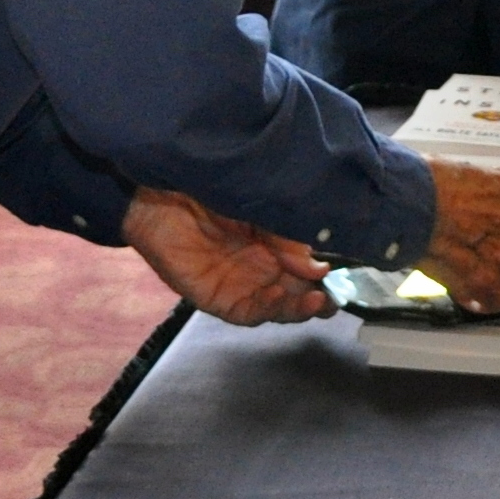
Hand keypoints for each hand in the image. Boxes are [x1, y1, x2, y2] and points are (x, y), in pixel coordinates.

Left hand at [124, 188, 330, 325]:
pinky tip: (277, 297)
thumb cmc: (207, 186)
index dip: (326, 276)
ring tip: (314, 300)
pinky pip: (246, 312)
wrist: (156, 188)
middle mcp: (260, 266)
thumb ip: (285, 237)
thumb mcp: (258, 205)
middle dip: (319, 299)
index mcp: (274, 243)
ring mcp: (238, 283)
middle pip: (297, 293)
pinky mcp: (214, 295)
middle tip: (334, 297)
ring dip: (297, 308)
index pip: (308, 269)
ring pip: (276, 308)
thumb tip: (318, 266)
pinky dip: (265, 309)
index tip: (343, 275)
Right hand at [416, 158, 499, 311]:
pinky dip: (483, 302)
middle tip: (489, 257)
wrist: (406, 201)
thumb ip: (490, 196)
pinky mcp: (486, 280)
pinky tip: (471, 296)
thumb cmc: (428, 181)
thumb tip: (485, 208)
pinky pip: (496, 301)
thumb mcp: (472, 174)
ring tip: (478, 279)